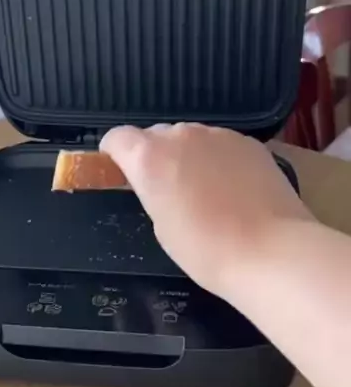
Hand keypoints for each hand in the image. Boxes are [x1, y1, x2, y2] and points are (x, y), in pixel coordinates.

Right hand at [100, 124, 312, 299]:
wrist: (270, 251)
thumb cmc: (206, 249)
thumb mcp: (161, 224)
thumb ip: (152, 191)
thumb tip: (160, 181)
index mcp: (149, 156)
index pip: (117, 138)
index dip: (115, 155)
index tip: (122, 174)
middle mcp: (181, 135)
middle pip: (156, 135)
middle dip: (156, 156)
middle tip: (168, 191)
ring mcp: (218, 135)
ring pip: (192, 139)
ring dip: (189, 156)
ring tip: (205, 192)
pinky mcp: (249, 142)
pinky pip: (222, 145)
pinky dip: (219, 160)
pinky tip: (233, 189)